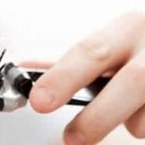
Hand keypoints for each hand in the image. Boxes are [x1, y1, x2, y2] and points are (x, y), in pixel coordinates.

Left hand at [26, 11, 144, 143]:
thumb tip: (29, 71)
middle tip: (71, 138)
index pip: (90, 52)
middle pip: (129, 83)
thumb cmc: (137, 48)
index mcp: (127, 29)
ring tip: (126, 106)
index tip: (39, 100)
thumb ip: (71, 63)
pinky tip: (143, 106)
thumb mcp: (110, 45)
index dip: (63, 78)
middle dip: (97, 116)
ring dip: (128, 121)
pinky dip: (143, 122)